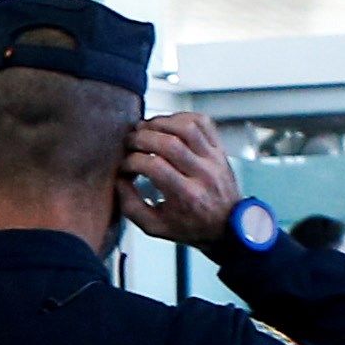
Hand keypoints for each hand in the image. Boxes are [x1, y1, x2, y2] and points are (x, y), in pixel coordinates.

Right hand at [115, 110, 240, 247]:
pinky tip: (168, 125)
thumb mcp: (155, 227)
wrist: (226, 224)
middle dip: (141, 138)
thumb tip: (118, 179)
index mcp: (186, 196)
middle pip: (169, 143)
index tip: (124, 166)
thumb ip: (131, 206)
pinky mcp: (219, 148)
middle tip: (129, 143)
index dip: (132, 161)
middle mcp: (202, 174)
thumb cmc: (189, 226)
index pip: (154, 166)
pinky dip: (181, 117)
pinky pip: (203, 122)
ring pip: (186, 127)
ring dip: (160, 123)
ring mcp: (213, 158)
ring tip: (146, 129)